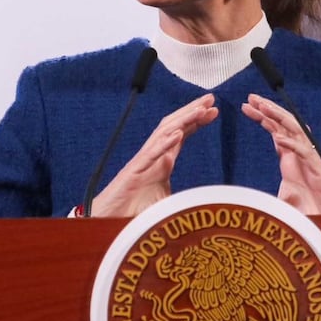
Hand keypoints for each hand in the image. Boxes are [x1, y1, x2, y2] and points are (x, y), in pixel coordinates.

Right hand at [91, 93, 218, 216]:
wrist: (107, 220)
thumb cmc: (133, 211)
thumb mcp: (165, 203)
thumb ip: (181, 198)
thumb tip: (200, 201)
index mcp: (161, 161)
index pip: (180, 134)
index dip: (196, 121)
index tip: (213, 111)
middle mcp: (152, 156)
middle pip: (173, 127)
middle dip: (191, 112)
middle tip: (210, 99)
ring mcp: (142, 163)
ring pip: (162, 135)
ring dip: (182, 121)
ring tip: (199, 110)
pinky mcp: (133, 173)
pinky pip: (150, 155)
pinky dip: (164, 144)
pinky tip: (177, 134)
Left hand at [242, 94, 320, 214]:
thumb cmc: (309, 205)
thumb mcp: (283, 194)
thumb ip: (268, 185)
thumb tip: (253, 195)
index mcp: (289, 155)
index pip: (274, 129)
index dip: (261, 116)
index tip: (246, 106)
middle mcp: (298, 152)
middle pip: (282, 124)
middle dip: (267, 109)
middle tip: (251, 97)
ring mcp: (309, 158)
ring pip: (294, 130)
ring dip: (278, 117)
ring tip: (263, 107)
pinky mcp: (317, 168)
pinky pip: (303, 152)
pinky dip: (291, 144)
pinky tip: (278, 138)